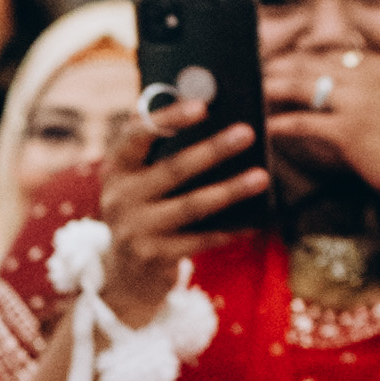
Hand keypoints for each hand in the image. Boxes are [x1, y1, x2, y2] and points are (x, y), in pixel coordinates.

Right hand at [89, 91, 264, 307]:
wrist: (126, 274)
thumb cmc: (146, 212)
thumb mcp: (141, 182)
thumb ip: (162, 154)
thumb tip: (215, 118)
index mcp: (117, 168)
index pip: (138, 134)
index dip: (169, 118)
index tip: (203, 105)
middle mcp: (120, 197)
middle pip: (173, 169)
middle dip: (213, 149)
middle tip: (248, 132)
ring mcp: (134, 229)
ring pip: (191, 206)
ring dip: (230, 190)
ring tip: (262, 176)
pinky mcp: (152, 256)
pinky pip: (198, 240)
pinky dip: (228, 230)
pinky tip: (253, 221)